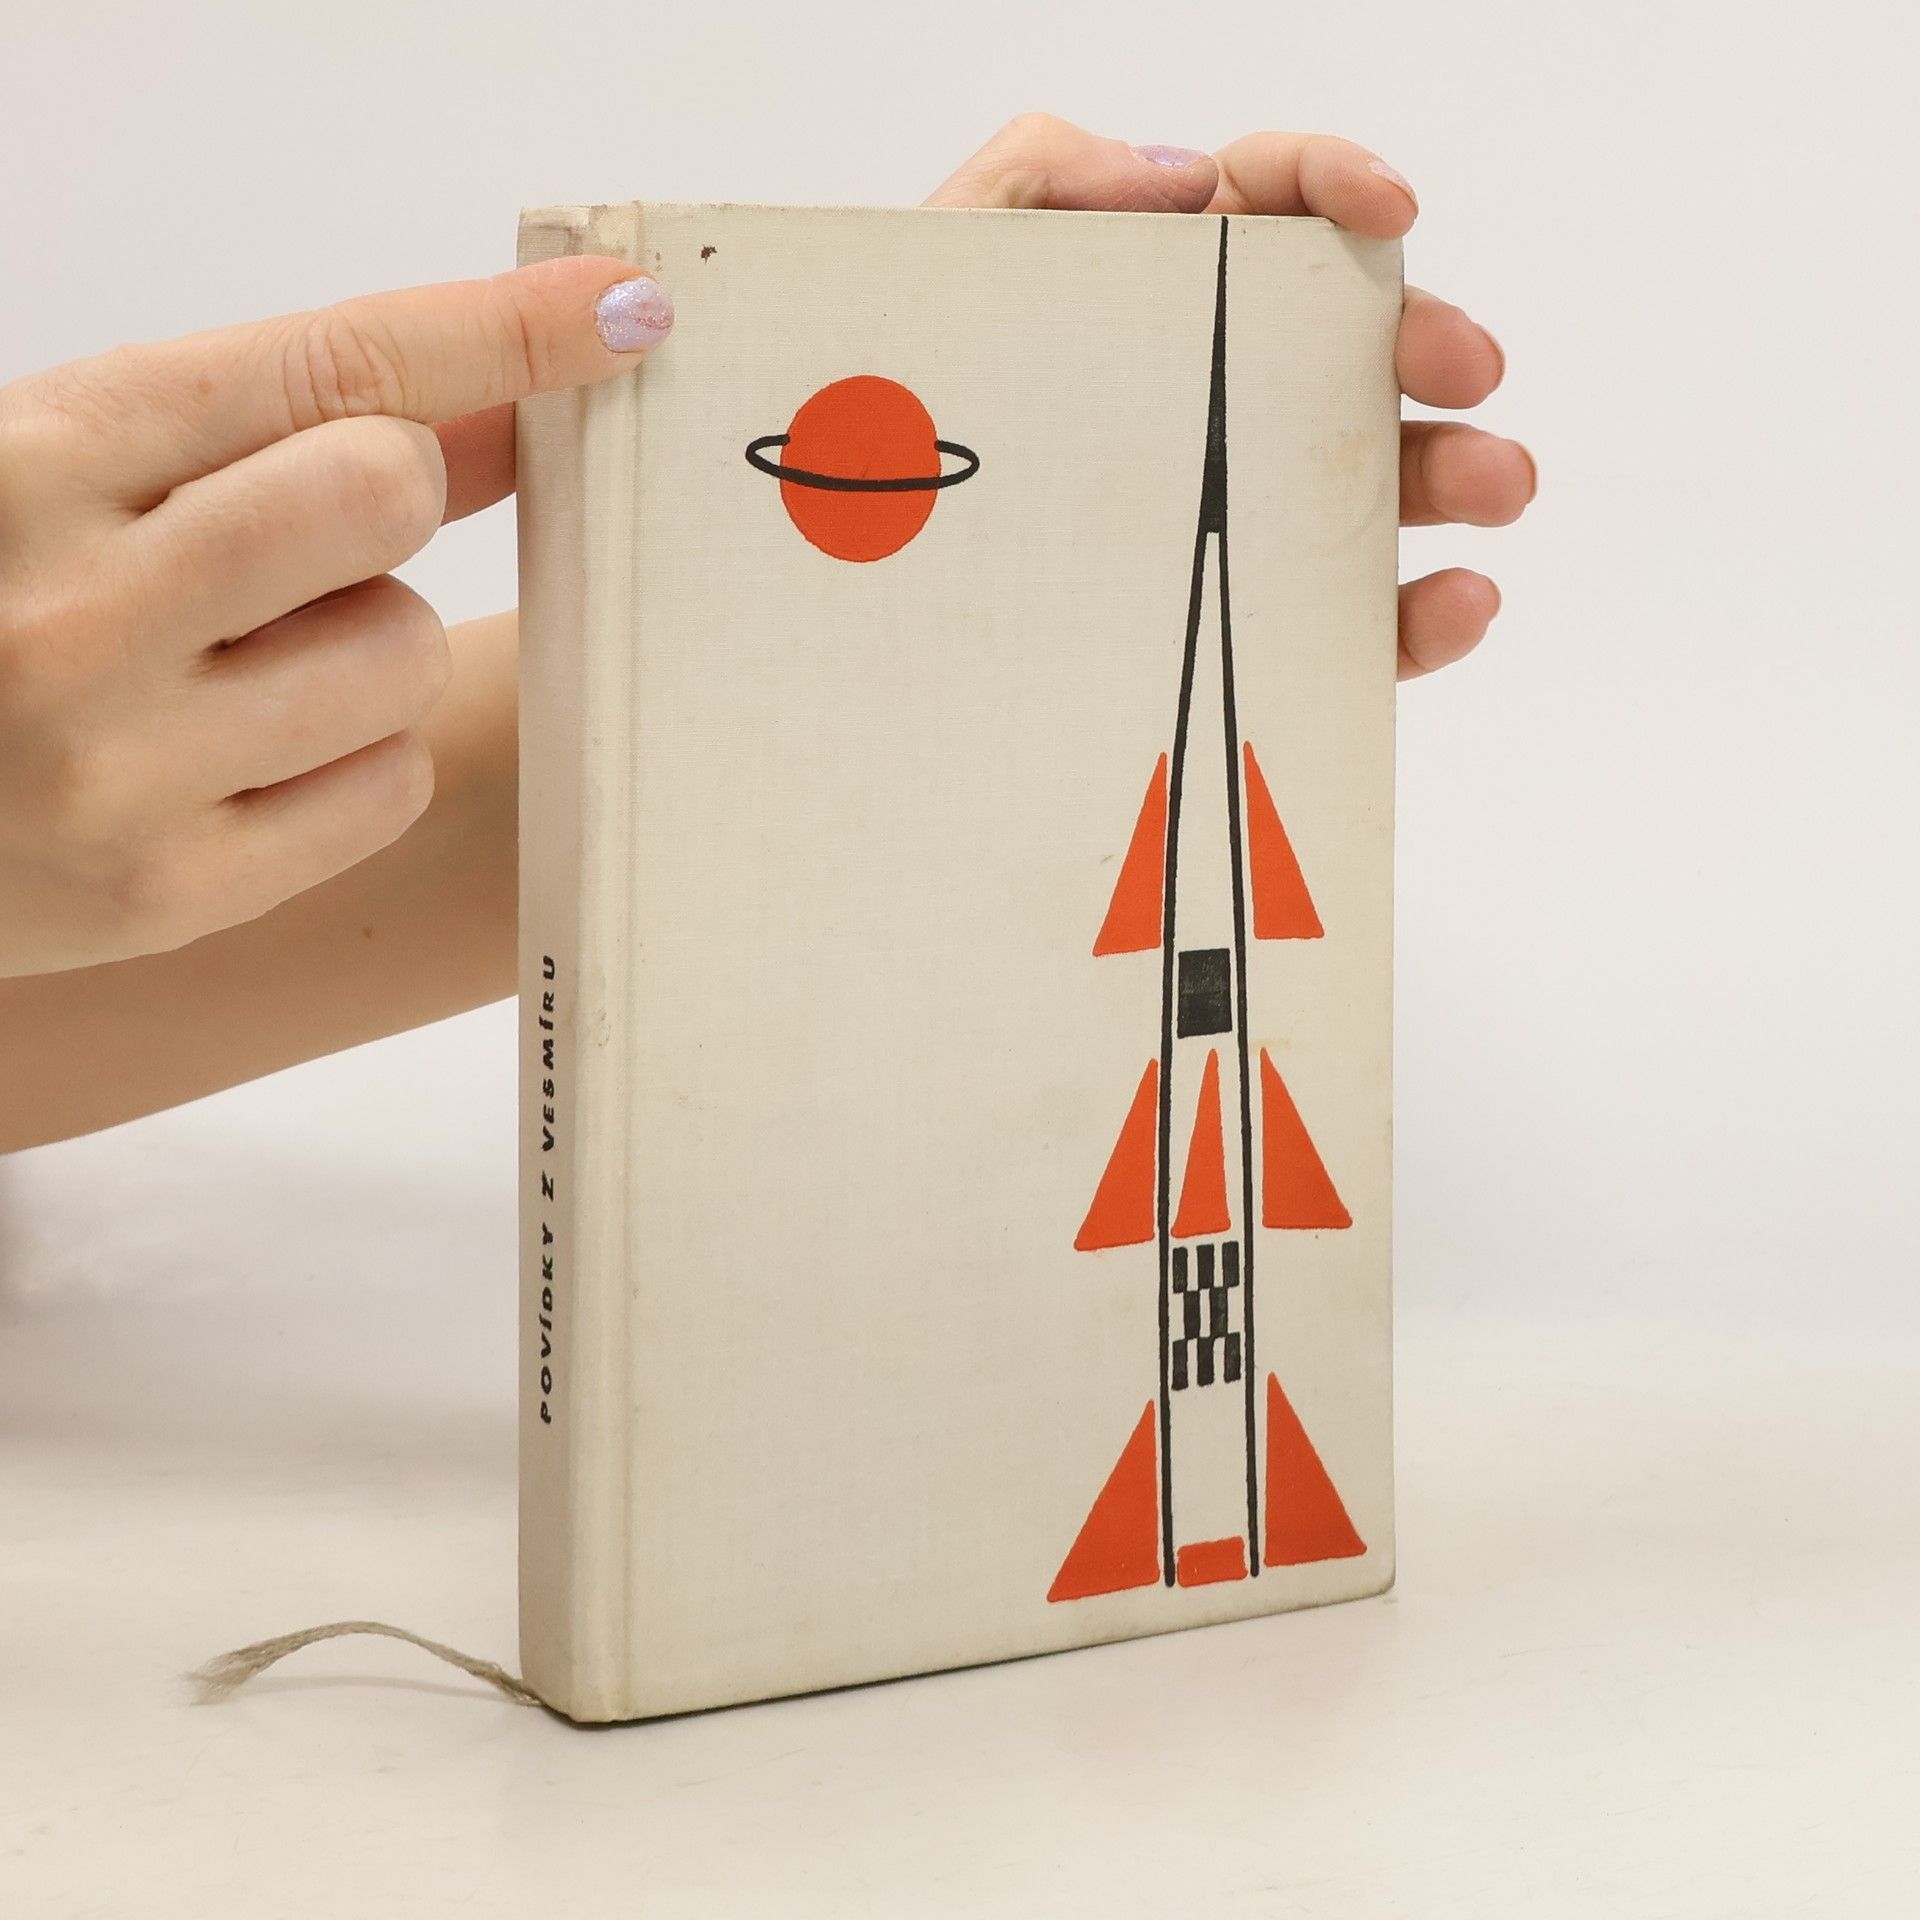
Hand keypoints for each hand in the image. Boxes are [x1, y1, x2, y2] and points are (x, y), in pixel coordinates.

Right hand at [0, 259, 672, 976]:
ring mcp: (117, 766)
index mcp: (38, 457)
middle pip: (388, 492)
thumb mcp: (82, 468)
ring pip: (401, 653)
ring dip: (367, 647)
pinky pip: (385, 789)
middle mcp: (72, 608)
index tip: (626, 310)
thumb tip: (504, 400)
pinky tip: (250, 757)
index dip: (503, 328)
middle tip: (306, 539)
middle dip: (386, 500)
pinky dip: (354, 762)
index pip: (331, 364)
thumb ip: (284, 428)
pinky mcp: (164, 893)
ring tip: (243, 667)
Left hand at [926, 116, 1532, 678]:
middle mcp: (1206, 394)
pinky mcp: (1238, 626)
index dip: (1339, 184)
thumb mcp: (927, 276)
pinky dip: (1415, 617)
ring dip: (1454, 472)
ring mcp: (1229, 512)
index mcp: (1147, 294)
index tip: (1388, 207)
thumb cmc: (866, 433)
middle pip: (1347, 348)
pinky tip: (1454, 603)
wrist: (837, 608)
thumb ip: (1036, 175)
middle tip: (1463, 368)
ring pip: (1371, 481)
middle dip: (1427, 341)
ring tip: (1496, 482)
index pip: (1269, 205)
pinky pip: (1346, 622)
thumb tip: (1182, 177)